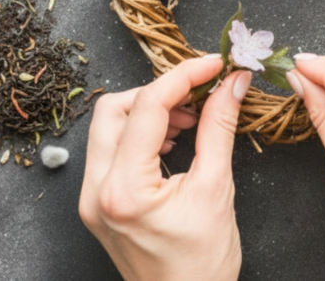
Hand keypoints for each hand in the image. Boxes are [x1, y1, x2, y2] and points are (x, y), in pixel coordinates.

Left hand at [79, 55, 250, 280]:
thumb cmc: (202, 266)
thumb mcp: (216, 190)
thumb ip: (219, 129)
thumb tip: (231, 85)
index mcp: (124, 190)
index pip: (149, 108)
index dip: (184, 76)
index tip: (214, 65)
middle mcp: (97, 192)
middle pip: (115, 109)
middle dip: (159, 92)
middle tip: (199, 92)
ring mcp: (92, 198)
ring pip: (109, 125)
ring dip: (149, 110)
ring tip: (191, 119)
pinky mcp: (98, 202)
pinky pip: (111, 149)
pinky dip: (141, 133)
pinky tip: (174, 138)